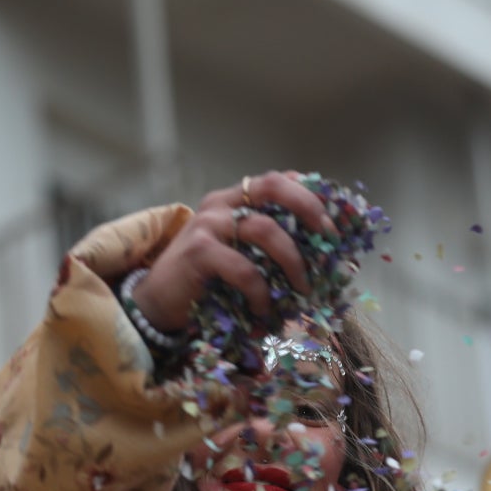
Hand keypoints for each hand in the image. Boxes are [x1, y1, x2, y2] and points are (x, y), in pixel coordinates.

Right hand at [129, 173, 336, 333]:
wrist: (157, 304)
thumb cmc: (205, 283)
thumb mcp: (240, 257)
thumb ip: (268, 248)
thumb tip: (322, 259)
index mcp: (234, 200)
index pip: (278, 180)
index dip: (311, 194)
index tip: (333, 221)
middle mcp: (221, 205)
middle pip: (274, 186)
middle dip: (309, 208)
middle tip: (328, 238)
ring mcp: (208, 225)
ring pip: (266, 229)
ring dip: (293, 261)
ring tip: (302, 289)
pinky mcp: (199, 252)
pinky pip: (244, 269)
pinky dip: (261, 292)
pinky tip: (262, 310)